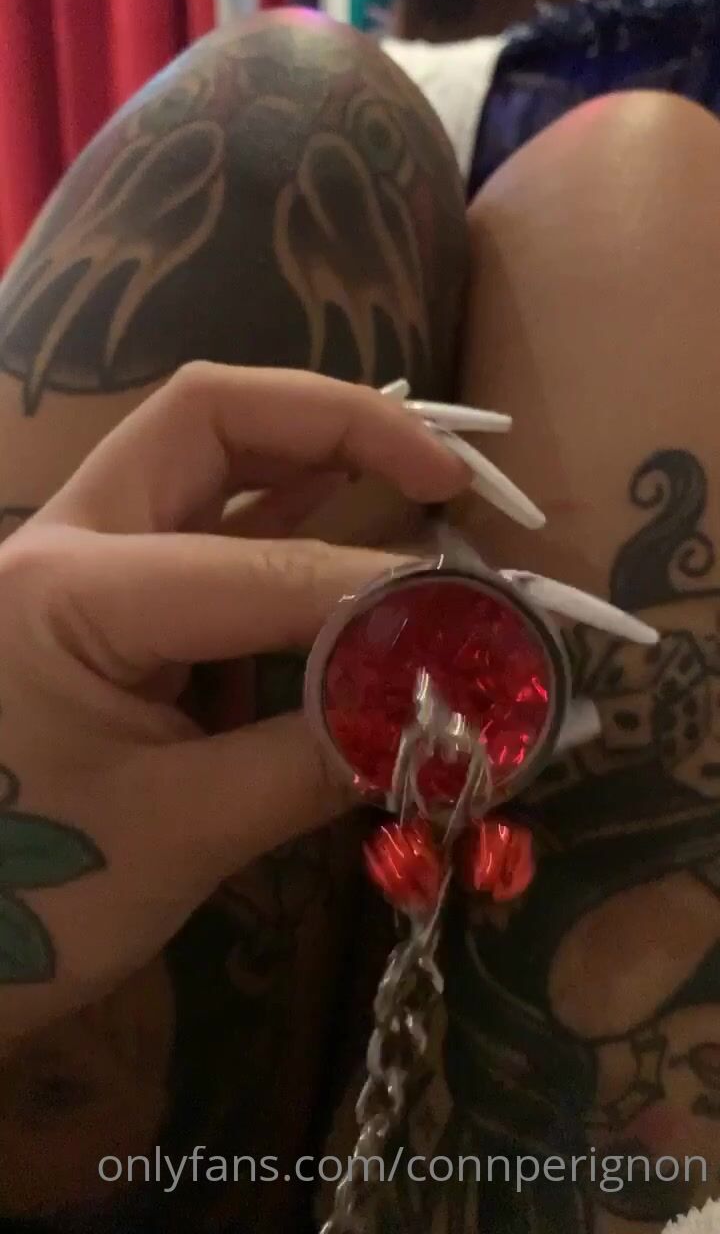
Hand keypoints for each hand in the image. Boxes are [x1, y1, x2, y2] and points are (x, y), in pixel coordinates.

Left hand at [0, 364, 469, 1041]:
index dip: (375, 589)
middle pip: (209, 418)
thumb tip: (448, 713)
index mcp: (65, 592)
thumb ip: (318, 758)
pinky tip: (351, 550)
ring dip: (316, 453)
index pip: (255, 563)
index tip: (469, 623)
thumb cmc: (25, 899)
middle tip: (444, 472)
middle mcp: (66, 544)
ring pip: (205, 452)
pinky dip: (290, 523)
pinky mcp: (104, 604)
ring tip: (419, 484)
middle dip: (337, 422)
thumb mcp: (180, 835)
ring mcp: (79, 565)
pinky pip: (206, 526)